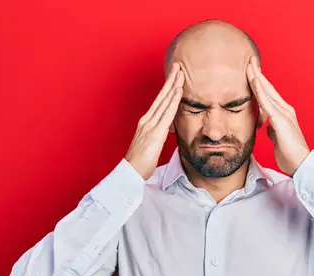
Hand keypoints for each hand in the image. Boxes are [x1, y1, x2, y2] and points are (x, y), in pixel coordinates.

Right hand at [125, 63, 183, 179]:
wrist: (131, 172)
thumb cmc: (140, 162)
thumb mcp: (151, 144)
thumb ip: (158, 134)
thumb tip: (166, 129)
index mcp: (146, 122)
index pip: (159, 101)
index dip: (167, 88)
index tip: (175, 76)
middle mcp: (147, 120)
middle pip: (161, 96)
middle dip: (170, 80)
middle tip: (179, 66)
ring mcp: (150, 124)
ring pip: (164, 101)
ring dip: (173, 86)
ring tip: (181, 73)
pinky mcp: (155, 132)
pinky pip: (167, 113)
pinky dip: (173, 100)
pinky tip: (179, 90)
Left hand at [247, 56, 309, 175]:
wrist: (300, 164)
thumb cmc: (289, 153)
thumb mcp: (277, 137)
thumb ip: (273, 128)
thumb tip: (267, 124)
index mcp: (283, 113)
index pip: (269, 94)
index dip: (260, 81)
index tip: (251, 70)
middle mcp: (285, 110)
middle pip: (268, 88)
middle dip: (258, 74)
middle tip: (250, 60)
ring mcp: (284, 114)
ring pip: (267, 92)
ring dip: (258, 79)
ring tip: (249, 66)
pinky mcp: (281, 121)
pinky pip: (267, 103)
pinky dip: (260, 92)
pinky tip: (254, 83)